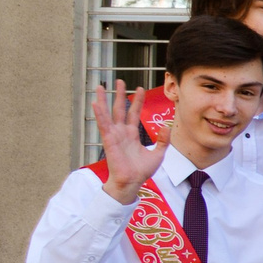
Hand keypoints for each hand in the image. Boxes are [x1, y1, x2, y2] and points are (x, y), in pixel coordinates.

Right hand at [90, 83, 162, 200]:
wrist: (132, 182)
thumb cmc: (142, 171)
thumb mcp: (158, 153)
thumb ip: (163, 140)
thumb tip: (166, 127)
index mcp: (132, 134)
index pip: (134, 113)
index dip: (137, 101)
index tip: (140, 89)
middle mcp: (121, 132)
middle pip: (119, 109)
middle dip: (119, 95)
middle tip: (119, 80)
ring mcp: (114, 135)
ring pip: (108, 114)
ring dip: (104, 100)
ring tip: (100, 86)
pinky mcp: (109, 141)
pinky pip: (103, 125)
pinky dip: (100, 114)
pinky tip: (96, 103)